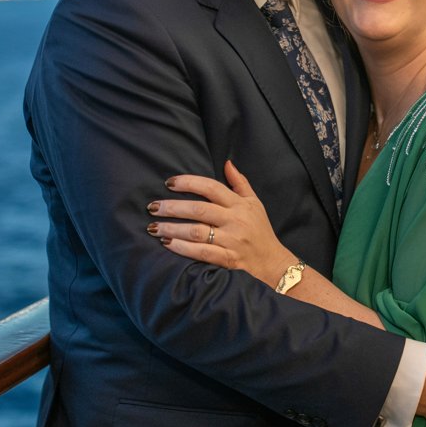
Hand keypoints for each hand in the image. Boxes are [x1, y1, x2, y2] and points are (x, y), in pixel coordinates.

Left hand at [147, 161, 293, 286]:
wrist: (273, 263)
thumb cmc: (261, 231)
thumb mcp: (254, 203)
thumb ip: (240, 183)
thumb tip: (227, 163)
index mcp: (239, 204)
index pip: (211, 187)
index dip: (188, 182)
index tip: (169, 183)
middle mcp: (235, 221)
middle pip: (199, 209)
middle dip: (172, 207)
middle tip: (152, 207)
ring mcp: (231, 241)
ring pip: (196, 232)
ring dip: (172, 229)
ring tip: (153, 227)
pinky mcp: (228, 260)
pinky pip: (202, 253)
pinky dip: (183, 248)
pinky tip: (168, 244)